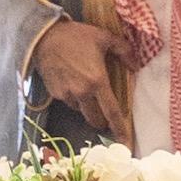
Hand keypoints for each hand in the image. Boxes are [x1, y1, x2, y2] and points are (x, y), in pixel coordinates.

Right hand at [32, 18, 131, 139]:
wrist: (45, 36)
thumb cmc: (77, 36)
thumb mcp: (105, 38)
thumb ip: (124, 51)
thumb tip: (136, 66)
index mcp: (98, 81)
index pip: (112, 112)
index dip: (120, 130)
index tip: (126, 144)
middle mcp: (82, 93)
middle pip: (95, 120)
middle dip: (102, 120)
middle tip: (104, 110)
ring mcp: (67, 95)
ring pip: (81, 111)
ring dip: (87, 106)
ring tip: (85, 87)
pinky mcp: (55, 94)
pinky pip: (69, 102)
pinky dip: (74, 98)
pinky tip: (72, 82)